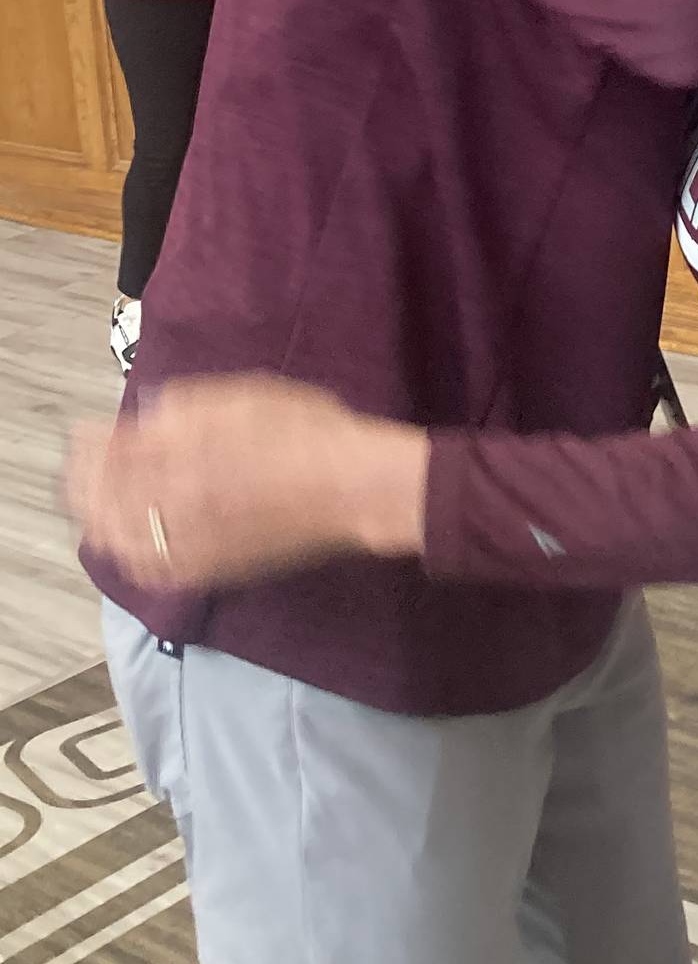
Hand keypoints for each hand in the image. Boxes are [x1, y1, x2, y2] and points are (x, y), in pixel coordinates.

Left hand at [67, 379, 427, 591]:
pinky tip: (128, 543)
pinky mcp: (213, 567)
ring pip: (122, 538)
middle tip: (79, 470)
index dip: (91, 446)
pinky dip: (129, 553)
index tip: (85, 433)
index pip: (114, 455)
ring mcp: (194, 539)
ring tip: (94, 506)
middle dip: (85, 483)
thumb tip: (148, 417)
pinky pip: (153, 567)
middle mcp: (178, 500)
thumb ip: (189, 406)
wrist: (352, 487)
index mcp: (184, 453)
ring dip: (99, 519)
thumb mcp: (246, 395)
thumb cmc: (308, 430)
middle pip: (107, 500)